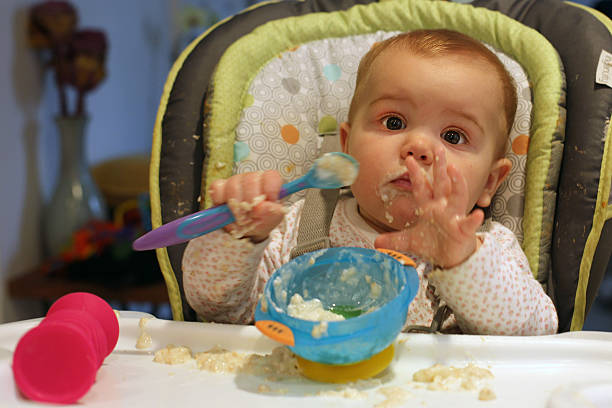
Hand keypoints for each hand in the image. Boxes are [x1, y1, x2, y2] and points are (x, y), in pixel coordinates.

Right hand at [209, 170, 284, 241]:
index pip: (271, 176)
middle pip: (250, 180)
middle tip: (252, 215)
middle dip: (251, 200)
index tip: (269, 202)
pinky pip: (217, 188)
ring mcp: (235, 181)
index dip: (270, 189)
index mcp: (268, 182)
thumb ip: (272, 212)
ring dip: (236, 204)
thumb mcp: (272, 219)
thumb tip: (262, 207)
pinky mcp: (220, 187)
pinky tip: (225, 210)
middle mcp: (252, 178)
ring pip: (233, 184)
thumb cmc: (263, 218)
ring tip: (240, 217)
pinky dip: (220, 200)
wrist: (248, 229)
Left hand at [374, 149, 482, 267]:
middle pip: (441, 184)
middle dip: (440, 167)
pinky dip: (474, 220)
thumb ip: (393, 240)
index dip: (415, 174)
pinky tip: (478, 215)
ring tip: (454, 170)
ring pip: (458, 197)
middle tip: (439, 149)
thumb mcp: (409, 241)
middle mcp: (443, 208)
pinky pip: (469, 224)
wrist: (449, 258)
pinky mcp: (463, 231)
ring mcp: (454, 217)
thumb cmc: (433, 244)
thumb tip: (376, 242)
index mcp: (429, 207)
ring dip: (457, 183)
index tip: (409, 160)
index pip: (421, 187)